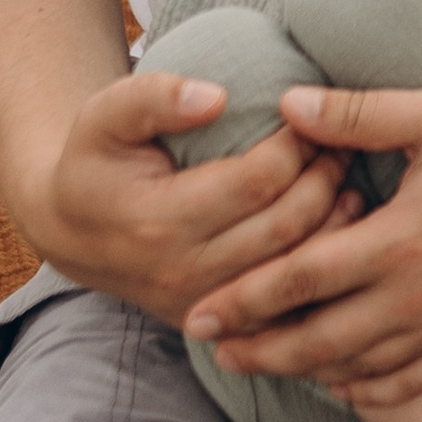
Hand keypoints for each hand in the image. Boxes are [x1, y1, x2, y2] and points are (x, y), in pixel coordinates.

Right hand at [34, 67, 355, 327]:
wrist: (74, 232)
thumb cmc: (97, 161)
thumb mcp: (105, 116)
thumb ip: (153, 97)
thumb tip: (216, 96)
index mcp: (158, 221)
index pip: (256, 182)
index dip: (295, 145)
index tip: (313, 116)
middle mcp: (184, 274)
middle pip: (286, 226)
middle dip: (324, 178)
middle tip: (343, 143)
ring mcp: (205, 307)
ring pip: (296, 269)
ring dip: (335, 222)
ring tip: (347, 176)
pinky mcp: (220, 325)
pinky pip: (290, 305)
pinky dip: (323, 270)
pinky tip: (340, 229)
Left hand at [183, 83, 421, 403]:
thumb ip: (356, 114)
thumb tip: (287, 104)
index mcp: (399, 239)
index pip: (301, 278)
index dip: (244, 299)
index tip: (200, 313)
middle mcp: (418, 296)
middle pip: (317, 340)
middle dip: (259, 349)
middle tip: (214, 351)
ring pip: (359, 369)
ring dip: (304, 372)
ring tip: (265, 367)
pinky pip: (410, 382)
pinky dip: (367, 391)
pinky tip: (340, 385)